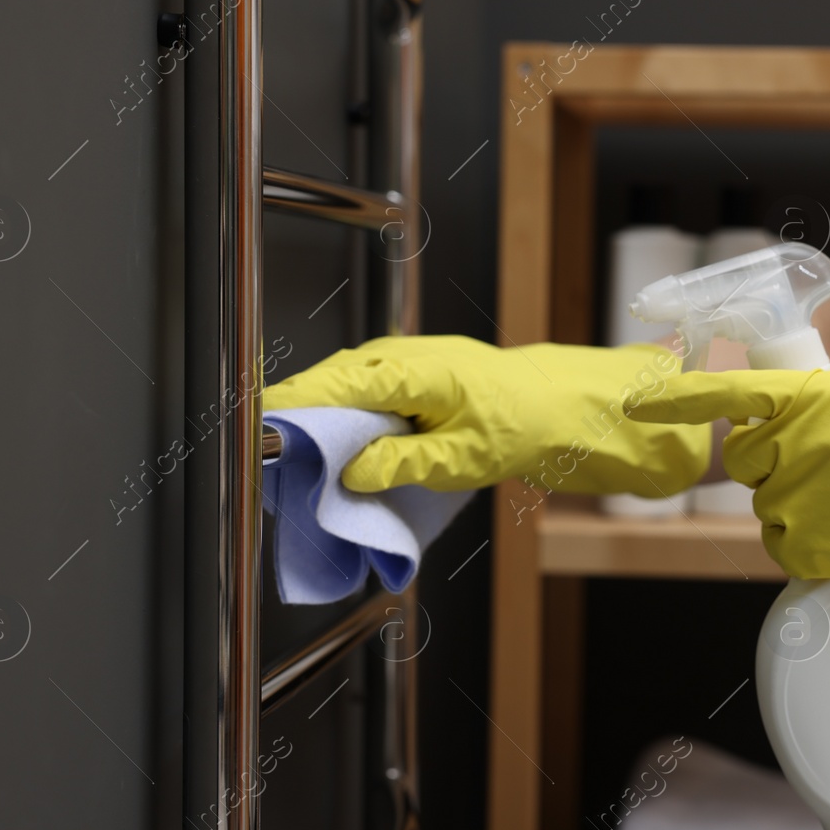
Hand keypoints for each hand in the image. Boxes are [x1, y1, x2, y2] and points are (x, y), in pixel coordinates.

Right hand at [263, 335, 710, 495]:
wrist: (571, 407)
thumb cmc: (528, 424)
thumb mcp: (465, 458)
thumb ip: (403, 463)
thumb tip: (349, 472)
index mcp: (419, 371)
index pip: (337, 385)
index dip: (293, 407)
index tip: (258, 427)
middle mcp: (410, 358)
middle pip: (333, 381)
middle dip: (296, 414)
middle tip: (262, 452)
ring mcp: (412, 364)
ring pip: (346, 386)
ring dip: (319, 418)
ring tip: (288, 456)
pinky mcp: (417, 378)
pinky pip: (366, 393)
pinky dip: (344, 418)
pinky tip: (332, 447)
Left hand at [630, 369, 829, 638]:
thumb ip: (815, 409)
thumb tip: (769, 426)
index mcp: (817, 395)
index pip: (732, 393)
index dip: (681, 399)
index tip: (639, 403)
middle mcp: (804, 440)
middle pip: (746, 463)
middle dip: (771, 469)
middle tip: (827, 470)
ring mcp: (811, 494)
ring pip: (767, 511)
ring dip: (797, 511)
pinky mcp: (822, 544)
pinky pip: (787, 551)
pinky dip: (811, 549)